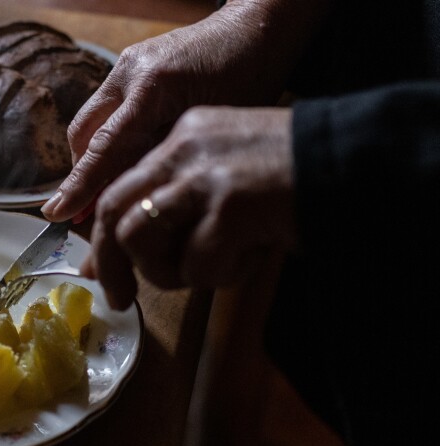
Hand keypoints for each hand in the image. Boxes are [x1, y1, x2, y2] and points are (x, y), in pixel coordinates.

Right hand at [41, 0, 329, 223]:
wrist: (255, 27)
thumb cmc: (250, 77)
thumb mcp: (211, 129)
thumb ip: (166, 157)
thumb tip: (132, 197)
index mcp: (153, 88)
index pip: (104, 148)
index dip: (80, 185)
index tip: (56, 212)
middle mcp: (129, 72)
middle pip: (84, 134)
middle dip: (81, 174)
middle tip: (85, 211)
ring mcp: (125, 65)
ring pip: (91, 122)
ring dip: (93, 158)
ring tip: (105, 191)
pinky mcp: (129, 64)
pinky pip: (107, 109)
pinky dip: (109, 138)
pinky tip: (124, 160)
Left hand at [82, 106, 297, 308]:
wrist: (353, 160)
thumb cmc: (291, 177)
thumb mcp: (223, 177)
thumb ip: (174, 206)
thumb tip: (118, 256)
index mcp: (181, 138)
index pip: (118, 189)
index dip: (101, 238)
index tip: (101, 274)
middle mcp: (184, 150)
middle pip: (114, 212)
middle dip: (110, 264)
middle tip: (121, 299)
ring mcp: (205, 176)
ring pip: (140, 236)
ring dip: (165, 271)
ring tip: (202, 273)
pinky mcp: (231, 207)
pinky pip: (198, 264)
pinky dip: (219, 276)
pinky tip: (249, 260)